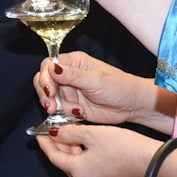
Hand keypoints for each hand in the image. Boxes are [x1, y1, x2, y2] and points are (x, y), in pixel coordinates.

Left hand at [33, 122, 157, 176]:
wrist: (152, 162)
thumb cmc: (123, 147)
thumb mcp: (93, 133)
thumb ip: (70, 133)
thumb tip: (54, 133)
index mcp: (78, 171)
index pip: (54, 158)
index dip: (45, 144)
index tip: (39, 134)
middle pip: (66, 163)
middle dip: (60, 147)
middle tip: (56, 131)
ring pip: (78, 166)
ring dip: (73, 151)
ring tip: (72, 134)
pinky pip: (90, 170)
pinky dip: (85, 158)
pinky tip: (89, 146)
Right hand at [34, 50, 164, 127]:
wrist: (132, 105)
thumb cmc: (119, 87)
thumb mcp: (95, 80)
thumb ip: (72, 75)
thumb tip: (52, 68)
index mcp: (74, 62)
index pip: (48, 65)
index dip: (45, 77)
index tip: (50, 90)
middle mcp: (69, 75)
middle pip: (44, 81)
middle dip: (45, 94)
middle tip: (51, 106)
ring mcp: (69, 91)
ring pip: (49, 98)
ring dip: (54, 106)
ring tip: (69, 111)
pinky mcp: (72, 106)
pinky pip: (59, 110)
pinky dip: (63, 114)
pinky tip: (78, 114)